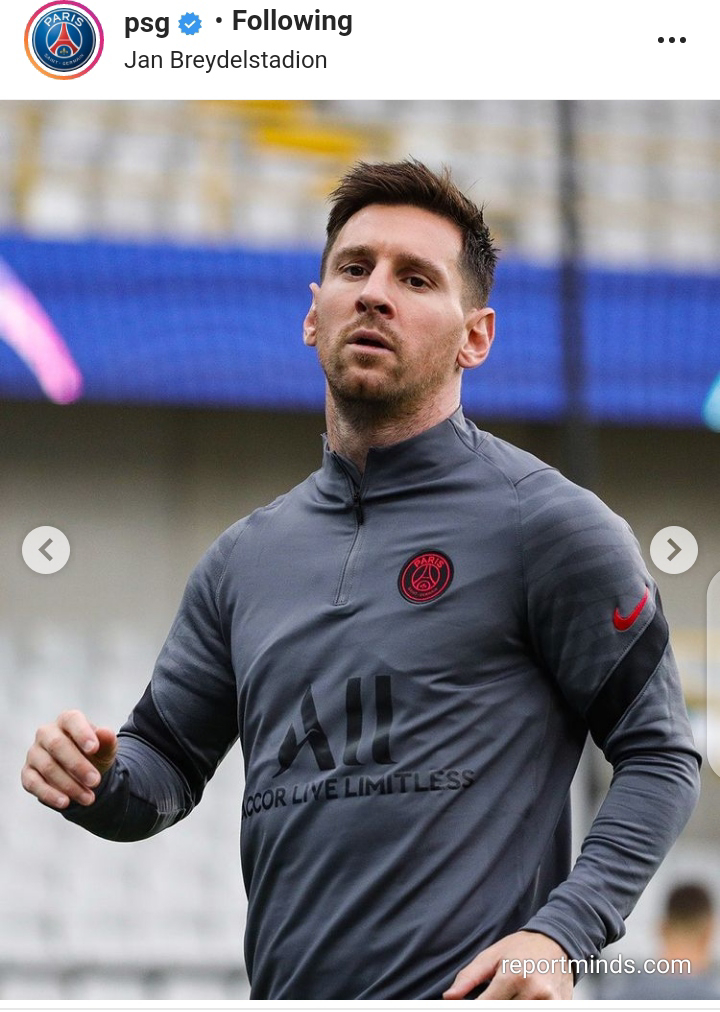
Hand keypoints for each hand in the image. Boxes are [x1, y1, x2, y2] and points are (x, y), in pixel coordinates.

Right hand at [21, 709, 116, 809]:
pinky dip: (50, 794)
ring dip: (69, 785)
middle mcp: (46, 733)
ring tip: (88, 798)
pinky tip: (65, 803)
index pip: (71, 720)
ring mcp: (34, 753)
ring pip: (47, 767)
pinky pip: (33, 783)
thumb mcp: (105, 749)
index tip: (94, 748)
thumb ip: (107, 741)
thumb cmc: (94, 755)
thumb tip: (105, 732)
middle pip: (57, 745)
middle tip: (96, 781)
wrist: (82, 773)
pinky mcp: (27, 773)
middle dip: (78, 765)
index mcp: (67, 720)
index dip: (82, 733)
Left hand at [443, 930, 573, 999]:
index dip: (475, 1009)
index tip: (470, 1007)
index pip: (486, 1006)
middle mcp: (533, 991)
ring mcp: (549, 1002)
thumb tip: (449, 997)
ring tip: (511, 994)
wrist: (556, 941)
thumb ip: (468, 978)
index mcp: (513, 976)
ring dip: (512, 1005)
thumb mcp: (491, 956)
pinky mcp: (560, 1006)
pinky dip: (525, 1007)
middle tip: (495, 995)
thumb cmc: (522, 947)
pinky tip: (523, 999)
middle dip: (494, 1007)